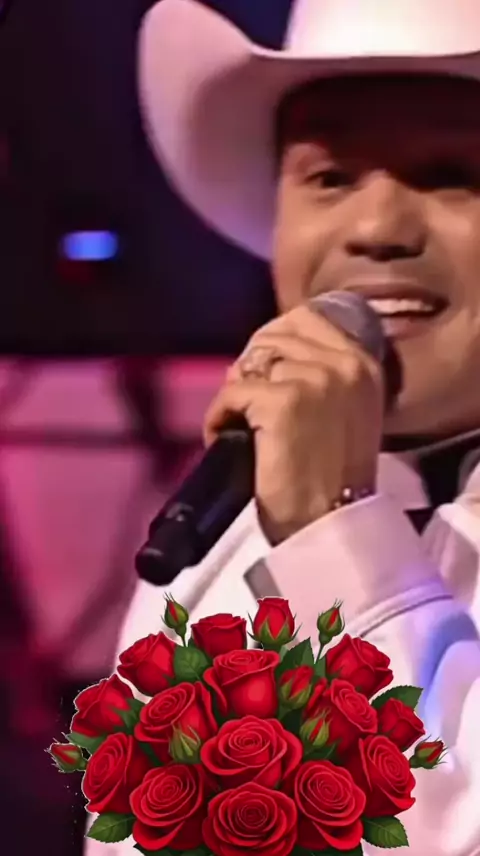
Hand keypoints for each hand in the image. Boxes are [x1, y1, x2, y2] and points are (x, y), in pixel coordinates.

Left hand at [204, 304, 384, 544]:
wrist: (331, 524)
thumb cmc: (331, 480)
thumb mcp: (343, 414)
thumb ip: (317, 378)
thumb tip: (261, 359)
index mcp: (364, 364)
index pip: (306, 318)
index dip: (272, 339)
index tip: (257, 368)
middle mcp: (345, 364)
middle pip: (273, 338)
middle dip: (250, 368)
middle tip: (243, 405)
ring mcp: (316, 379)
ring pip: (250, 366)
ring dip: (235, 396)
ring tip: (237, 427)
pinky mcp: (284, 401)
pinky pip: (232, 393)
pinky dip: (218, 417)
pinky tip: (222, 439)